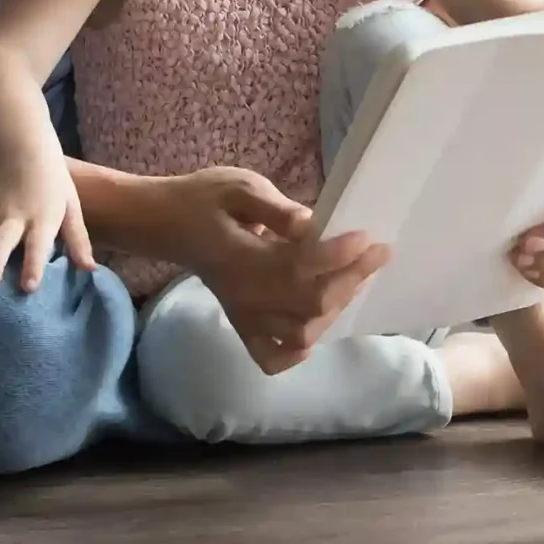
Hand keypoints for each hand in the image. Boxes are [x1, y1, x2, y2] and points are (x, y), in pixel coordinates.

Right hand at [0, 158, 95, 292]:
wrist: (26, 150)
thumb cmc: (53, 185)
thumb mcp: (72, 208)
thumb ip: (78, 240)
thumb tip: (89, 270)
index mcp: (43, 219)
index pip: (39, 245)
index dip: (34, 265)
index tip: (28, 288)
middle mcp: (15, 217)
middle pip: (3, 241)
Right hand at [146, 168, 389, 373]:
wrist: (165, 223)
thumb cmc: (203, 198)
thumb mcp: (239, 186)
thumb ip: (275, 207)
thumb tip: (310, 225)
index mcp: (243, 259)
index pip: (300, 267)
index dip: (338, 256)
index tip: (367, 236)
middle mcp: (246, 296)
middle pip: (310, 304)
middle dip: (351, 279)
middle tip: (378, 252)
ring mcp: (243, 316)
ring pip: (301, 332)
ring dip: (335, 309)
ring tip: (356, 277)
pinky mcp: (241, 324)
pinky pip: (271, 357)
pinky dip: (297, 351)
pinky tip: (315, 327)